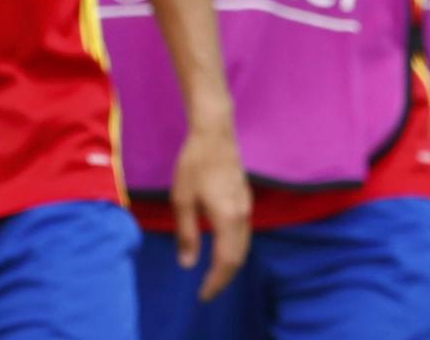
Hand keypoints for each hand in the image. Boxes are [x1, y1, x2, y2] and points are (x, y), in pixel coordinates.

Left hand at [171, 119, 251, 300]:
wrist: (215, 133)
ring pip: (244, 246)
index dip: (215, 283)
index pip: (226, 262)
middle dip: (224, 278)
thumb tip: (187, 264)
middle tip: (208, 290)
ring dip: (230, 264)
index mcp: (228, 219)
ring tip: (214, 274)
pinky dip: (234, 248)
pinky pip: (244, 233)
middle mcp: (243, 217)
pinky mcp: (245, 198)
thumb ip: (186, 233)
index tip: (203, 296)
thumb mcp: (182, 200)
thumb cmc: (194, 164)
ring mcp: (247, 207)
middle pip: (238, 258)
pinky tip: (222, 246)